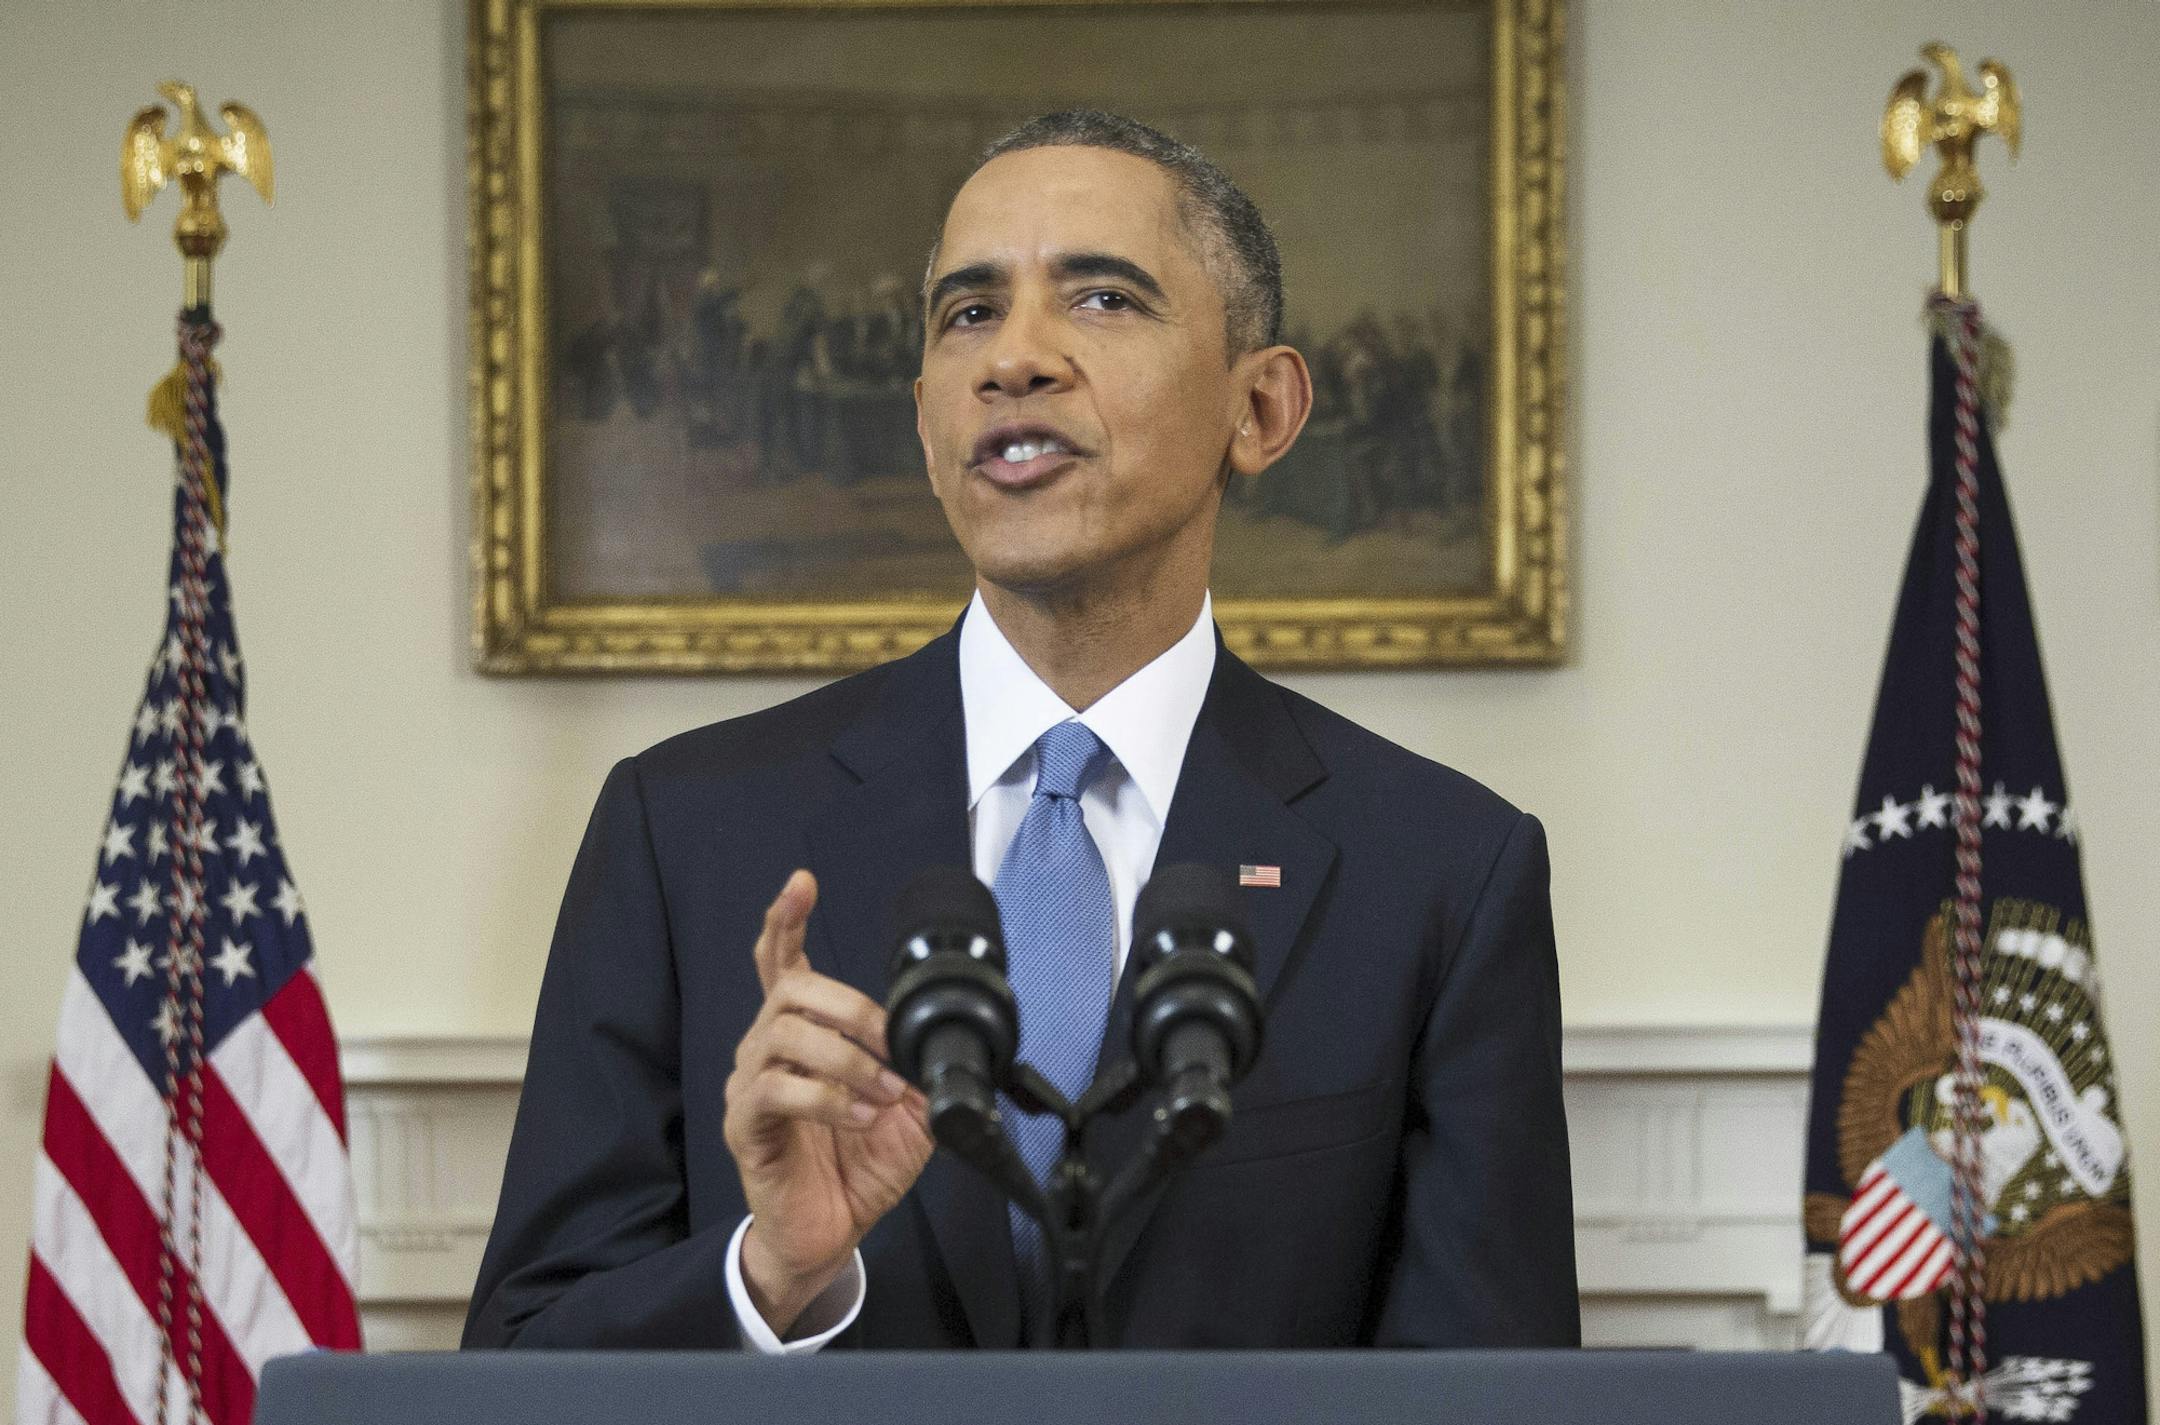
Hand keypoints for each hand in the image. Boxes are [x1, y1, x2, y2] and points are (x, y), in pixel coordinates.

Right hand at [723, 869, 933, 1333]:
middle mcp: (767, 1049)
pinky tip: (859, 1116)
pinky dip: (829, 1098)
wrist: (832, 1230)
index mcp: (803, 1034)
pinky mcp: (745, 1124)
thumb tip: (942, 1037)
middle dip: (853, 1008)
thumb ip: (918, 1067)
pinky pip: (778, 1090)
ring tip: (882, 1094)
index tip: (802, 881)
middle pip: (792, 990)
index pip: (780, 962)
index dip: (786, 919)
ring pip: (786, 1035)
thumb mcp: (909, 1109)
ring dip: (848, 1060)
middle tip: (892, 1044)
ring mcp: (750, 1085)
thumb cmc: (859, 1163)